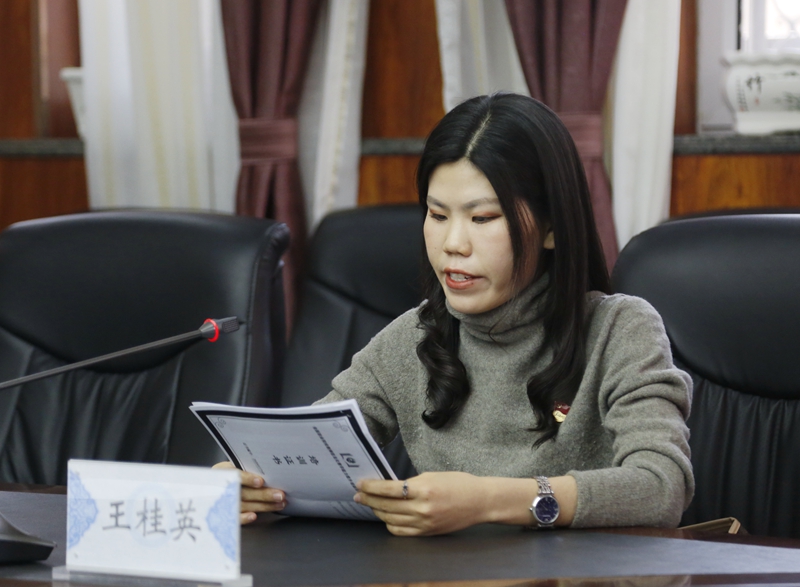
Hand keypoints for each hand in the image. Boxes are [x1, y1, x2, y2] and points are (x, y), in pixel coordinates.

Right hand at [213, 461, 285, 523]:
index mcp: (224, 472)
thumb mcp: (233, 466)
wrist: (211, 487)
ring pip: (245, 506)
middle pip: (244, 493)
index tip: (260, 482)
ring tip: (280, 504)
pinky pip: (234, 518)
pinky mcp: (224, 516)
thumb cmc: (229, 475)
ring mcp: (223, 503)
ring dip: (263, 506)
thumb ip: (247, 469)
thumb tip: (269, 471)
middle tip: (280, 495)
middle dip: (263, 495)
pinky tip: (254, 516)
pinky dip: (244, 518)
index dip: (248, 479)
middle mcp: (222, 488)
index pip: (235, 475)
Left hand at [354, 472, 488, 535]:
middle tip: (359, 494)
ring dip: (377, 511)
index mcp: (424, 489)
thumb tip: (388, 486)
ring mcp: (424, 523)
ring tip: (370, 504)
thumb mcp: (432, 476)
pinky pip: (401, 531)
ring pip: (390, 519)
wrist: (479, 502)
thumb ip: (410, 482)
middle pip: (386, 505)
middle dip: (369, 499)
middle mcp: (422, 508)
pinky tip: (386, 517)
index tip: (360, 484)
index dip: (371, 487)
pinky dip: (390, 524)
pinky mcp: (427, 533)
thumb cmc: (458, 484)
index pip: (389, 489)